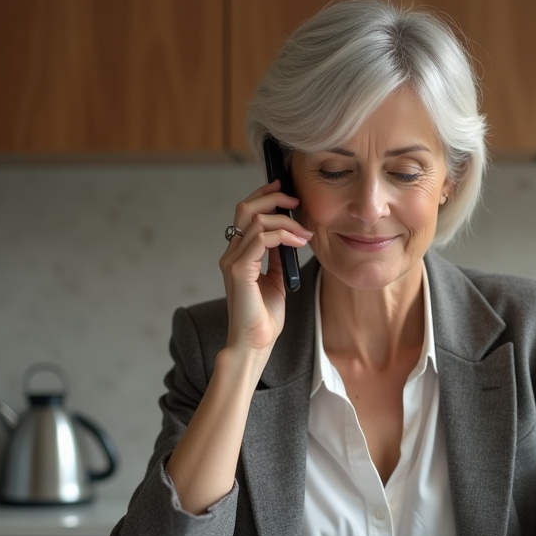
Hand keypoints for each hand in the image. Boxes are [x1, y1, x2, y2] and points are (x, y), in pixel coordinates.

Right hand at [219, 180, 312, 354]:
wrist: (254, 344)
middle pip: (246, 207)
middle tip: (296, 200)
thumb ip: (278, 257)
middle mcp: (231, 254)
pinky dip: (283, 235)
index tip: (287, 192)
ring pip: (256, 219)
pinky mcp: (239, 270)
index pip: (246, 213)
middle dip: (272, 197)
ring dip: (286, 221)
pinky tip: (298, 242)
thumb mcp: (276, 279)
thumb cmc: (264, 317)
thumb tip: (290, 235)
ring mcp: (232, 261)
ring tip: (304, 232)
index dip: (265, 196)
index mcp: (238, 254)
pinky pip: (262, 239)